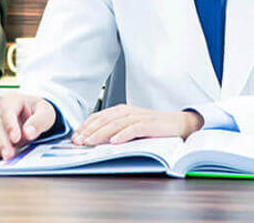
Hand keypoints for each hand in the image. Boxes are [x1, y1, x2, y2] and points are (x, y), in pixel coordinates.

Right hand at [0, 92, 55, 160]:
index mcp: (11, 100)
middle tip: (10, 155)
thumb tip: (28, 133)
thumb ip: (39, 121)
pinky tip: (4, 157)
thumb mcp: (46, 113)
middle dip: (2, 142)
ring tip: (9, 157)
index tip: (15, 139)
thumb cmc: (38, 112)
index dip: (10, 126)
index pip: (7, 112)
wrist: (32, 116)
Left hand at [71, 105, 203, 145]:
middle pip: (105, 120)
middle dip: (89, 131)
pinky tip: (114, 141)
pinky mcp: (149, 124)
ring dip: (101, 133)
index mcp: (122, 110)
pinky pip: (133, 129)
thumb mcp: (131, 126)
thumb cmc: (154, 126)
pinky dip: (122, 135)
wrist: (178, 123)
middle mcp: (128, 111)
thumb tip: (95, 139)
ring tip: (90, 142)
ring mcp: (139, 116)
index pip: (99, 116)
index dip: (86, 126)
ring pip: (116, 124)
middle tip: (78, 141)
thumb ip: (116, 129)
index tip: (75, 136)